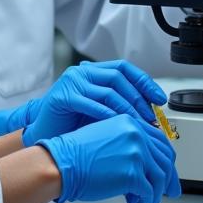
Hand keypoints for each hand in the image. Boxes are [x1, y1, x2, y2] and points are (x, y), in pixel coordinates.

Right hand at [21, 61, 165, 145]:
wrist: (44, 134)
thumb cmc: (71, 125)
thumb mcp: (99, 110)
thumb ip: (118, 104)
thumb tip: (149, 110)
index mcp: (90, 71)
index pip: (123, 68)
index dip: (144, 81)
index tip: (159, 98)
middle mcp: (81, 73)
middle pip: (118, 77)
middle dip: (139, 98)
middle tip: (150, 116)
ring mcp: (71, 83)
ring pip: (108, 91)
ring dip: (128, 109)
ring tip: (139, 124)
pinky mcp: (63, 97)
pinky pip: (92, 104)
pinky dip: (108, 115)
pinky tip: (118, 126)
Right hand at [39, 115, 181, 202]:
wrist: (61, 163)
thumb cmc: (75, 155)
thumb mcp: (106, 139)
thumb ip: (128, 146)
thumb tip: (146, 166)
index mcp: (129, 122)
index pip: (160, 141)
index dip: (167, 160)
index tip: (168, 172)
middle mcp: (136, 134)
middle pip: (165, 159)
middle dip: (169, 179)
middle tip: (169, 191)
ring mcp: (136, 152)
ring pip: (159, 178)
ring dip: (155, 195)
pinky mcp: (132, 173)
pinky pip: (148, 193)